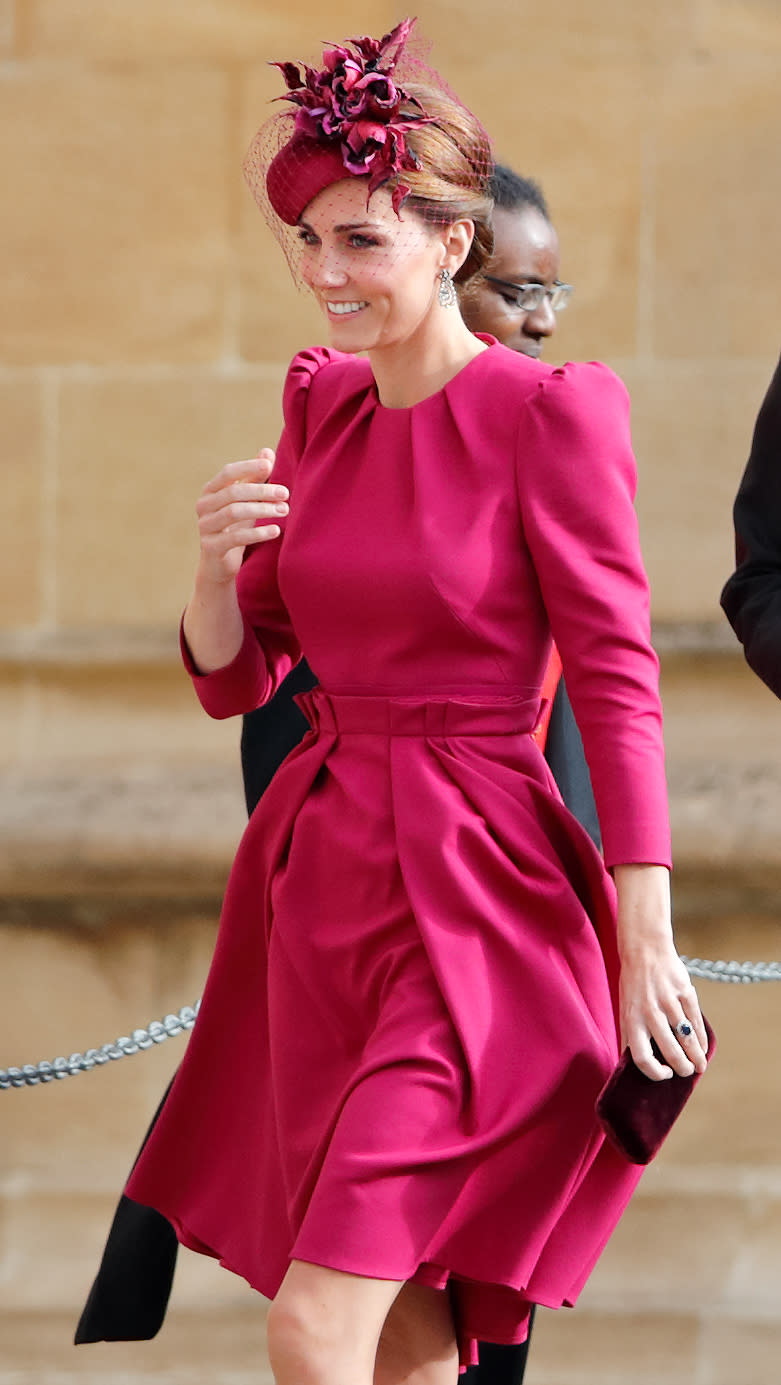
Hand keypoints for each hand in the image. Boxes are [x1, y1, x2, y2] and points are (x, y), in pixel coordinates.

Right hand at [194, 450, 289, 585]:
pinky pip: (235, 538)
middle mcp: (203, 506)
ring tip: (284, 510)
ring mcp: (205, 527)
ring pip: (234, 513)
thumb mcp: (245, 502)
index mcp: (210, 491)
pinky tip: (276, 531)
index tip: (270, 465)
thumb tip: (268, 452)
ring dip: (262, 510)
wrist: (219, 566)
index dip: (248, 467)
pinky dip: (258, 533)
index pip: (228, 472)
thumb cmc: (234, 528)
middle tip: (286, 493)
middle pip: (233, 492)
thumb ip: (254, 478)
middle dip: (262, 491)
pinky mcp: (211, 547)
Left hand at [619, 940, 707, 1081]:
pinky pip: (696, 1021)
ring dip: (696, 1057)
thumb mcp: (625, 1009)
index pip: (642, 1058)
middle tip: (687, 1072)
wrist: (645, 950)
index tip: (665, 1074)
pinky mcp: (684, 991)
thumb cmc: (633, 985)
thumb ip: (629, 1035)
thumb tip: (632, 1065)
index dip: (655, 1072)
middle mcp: (649, 1012)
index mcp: (631, 1020)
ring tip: (699, 1066)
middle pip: (670, 1051)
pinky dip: (702, 1039)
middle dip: (682, 1068)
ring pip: (687, 1039)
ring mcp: (668, 1001)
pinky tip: (703, 1047)